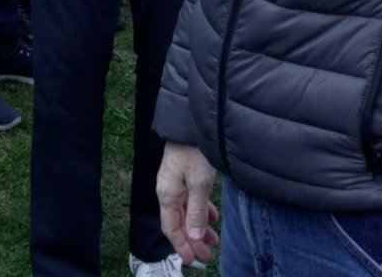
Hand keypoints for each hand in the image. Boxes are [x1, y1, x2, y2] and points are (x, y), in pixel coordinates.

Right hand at [156, 142, 219, 264]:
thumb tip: (194, 238)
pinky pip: (191, 200)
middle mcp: (168, 191)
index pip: (171, 228)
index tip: (193, 260)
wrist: (192, 123)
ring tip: (214, 239)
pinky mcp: (184, 175)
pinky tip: (211, 216)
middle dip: (193, 239)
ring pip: (186, 211)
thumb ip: (197, 212)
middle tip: (208, 254)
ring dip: (199, 226)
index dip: (181, 246)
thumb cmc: (194, 151)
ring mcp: (176, 182)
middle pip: (179, 222)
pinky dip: (201, 211)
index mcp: (167, 195)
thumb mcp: (199, 184)